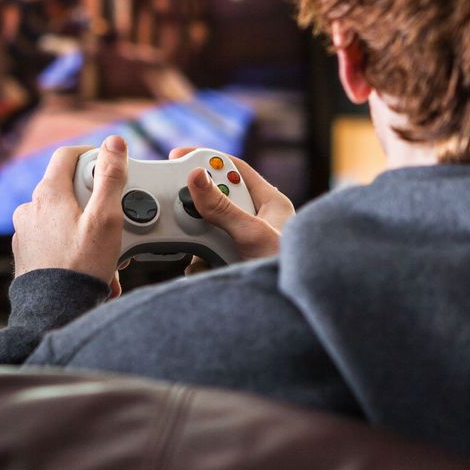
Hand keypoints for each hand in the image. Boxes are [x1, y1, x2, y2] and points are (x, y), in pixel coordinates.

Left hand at [12, 135, 129, 296]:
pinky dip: (73, 246)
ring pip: (62, 216)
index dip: (91, 153)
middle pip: (67, 188)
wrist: (54, 311)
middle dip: (95, 201)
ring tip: (107, 252)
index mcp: (48, 194)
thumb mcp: (107, 217)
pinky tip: (90, 266)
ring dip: (86, 227)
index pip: (67, 155)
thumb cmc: (80, 266)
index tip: (108, 164)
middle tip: (116, 219)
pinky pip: (53, 240)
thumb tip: (114, 143)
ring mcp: (26, 232)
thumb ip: (111, 177)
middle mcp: (30, 209)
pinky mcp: (27, 255)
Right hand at [170, 146, 294, 266]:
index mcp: (270, 203)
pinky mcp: (230, 262)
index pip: (235, 170)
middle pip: (215, 200)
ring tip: (200, 249)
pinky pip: (205, 253)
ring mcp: (242, 242)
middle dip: (198, 209)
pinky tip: (201, 269)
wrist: (287, 312)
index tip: (181, 156)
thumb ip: (222, 208)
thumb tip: (196, 178)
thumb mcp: (251, 235)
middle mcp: (256, 220)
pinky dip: (198, 261)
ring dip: (197, 239)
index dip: (208, 160)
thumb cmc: (284, 271)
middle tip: (185, 211)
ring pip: (207, 228)